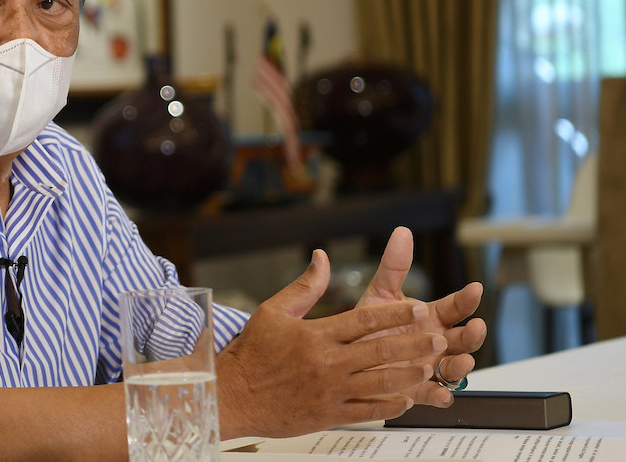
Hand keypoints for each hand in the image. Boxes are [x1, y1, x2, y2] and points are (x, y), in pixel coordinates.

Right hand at [215, 248, 445, 439]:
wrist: (232, 395)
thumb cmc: (251, 352)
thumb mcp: (273, 310)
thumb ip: (305, 286)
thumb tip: (322, 257)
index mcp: (316, 334)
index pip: (364, 320)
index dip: (395, 313)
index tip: (417, 307)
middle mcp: (327, 362)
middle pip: (380, 351)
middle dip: (414, 343)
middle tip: (438, 338)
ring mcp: (330, 391)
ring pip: (380, 382)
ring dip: (409, 374)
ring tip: (430, 367)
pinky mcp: (328, 414)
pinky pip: (368, 411)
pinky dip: (390, 405)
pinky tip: (407, 399)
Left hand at [355, 226, 487, 407]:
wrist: (348, 355)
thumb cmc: (371, 323)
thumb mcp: (380, 293)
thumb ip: (394, 266)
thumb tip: (402, 231)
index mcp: (431, 317)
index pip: (455, 306)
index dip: (467, 298)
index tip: (475, 289)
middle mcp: (436, 342)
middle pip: (463, 339)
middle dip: (472, 334)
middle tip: (476, 327)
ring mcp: (430, 367)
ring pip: (455, 368)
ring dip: (462, 365)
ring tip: (463, 361)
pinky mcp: (417, 389)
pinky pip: (433, 395)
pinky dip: (440, 396)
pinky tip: (442, 395)